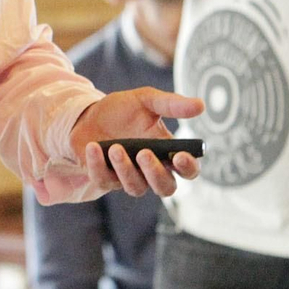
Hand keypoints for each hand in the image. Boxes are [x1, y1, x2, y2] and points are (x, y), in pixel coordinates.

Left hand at [71, 88, 202, 196]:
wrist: (86, 114)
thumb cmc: (122, 110)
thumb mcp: (146, 100)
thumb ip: (171, 104)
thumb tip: (201, 105)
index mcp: (167, 152)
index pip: (188, 170)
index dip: (188, 167)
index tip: (180, 156)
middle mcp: (151, 170)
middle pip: (165, 188)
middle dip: (156, 173)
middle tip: (144, 152)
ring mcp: (127, 177)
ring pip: (136, 188)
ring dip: (126, 169)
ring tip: (115, 147)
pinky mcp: (104, 179)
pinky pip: (104, 181)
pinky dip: (98, 165)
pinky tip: (94, 147)